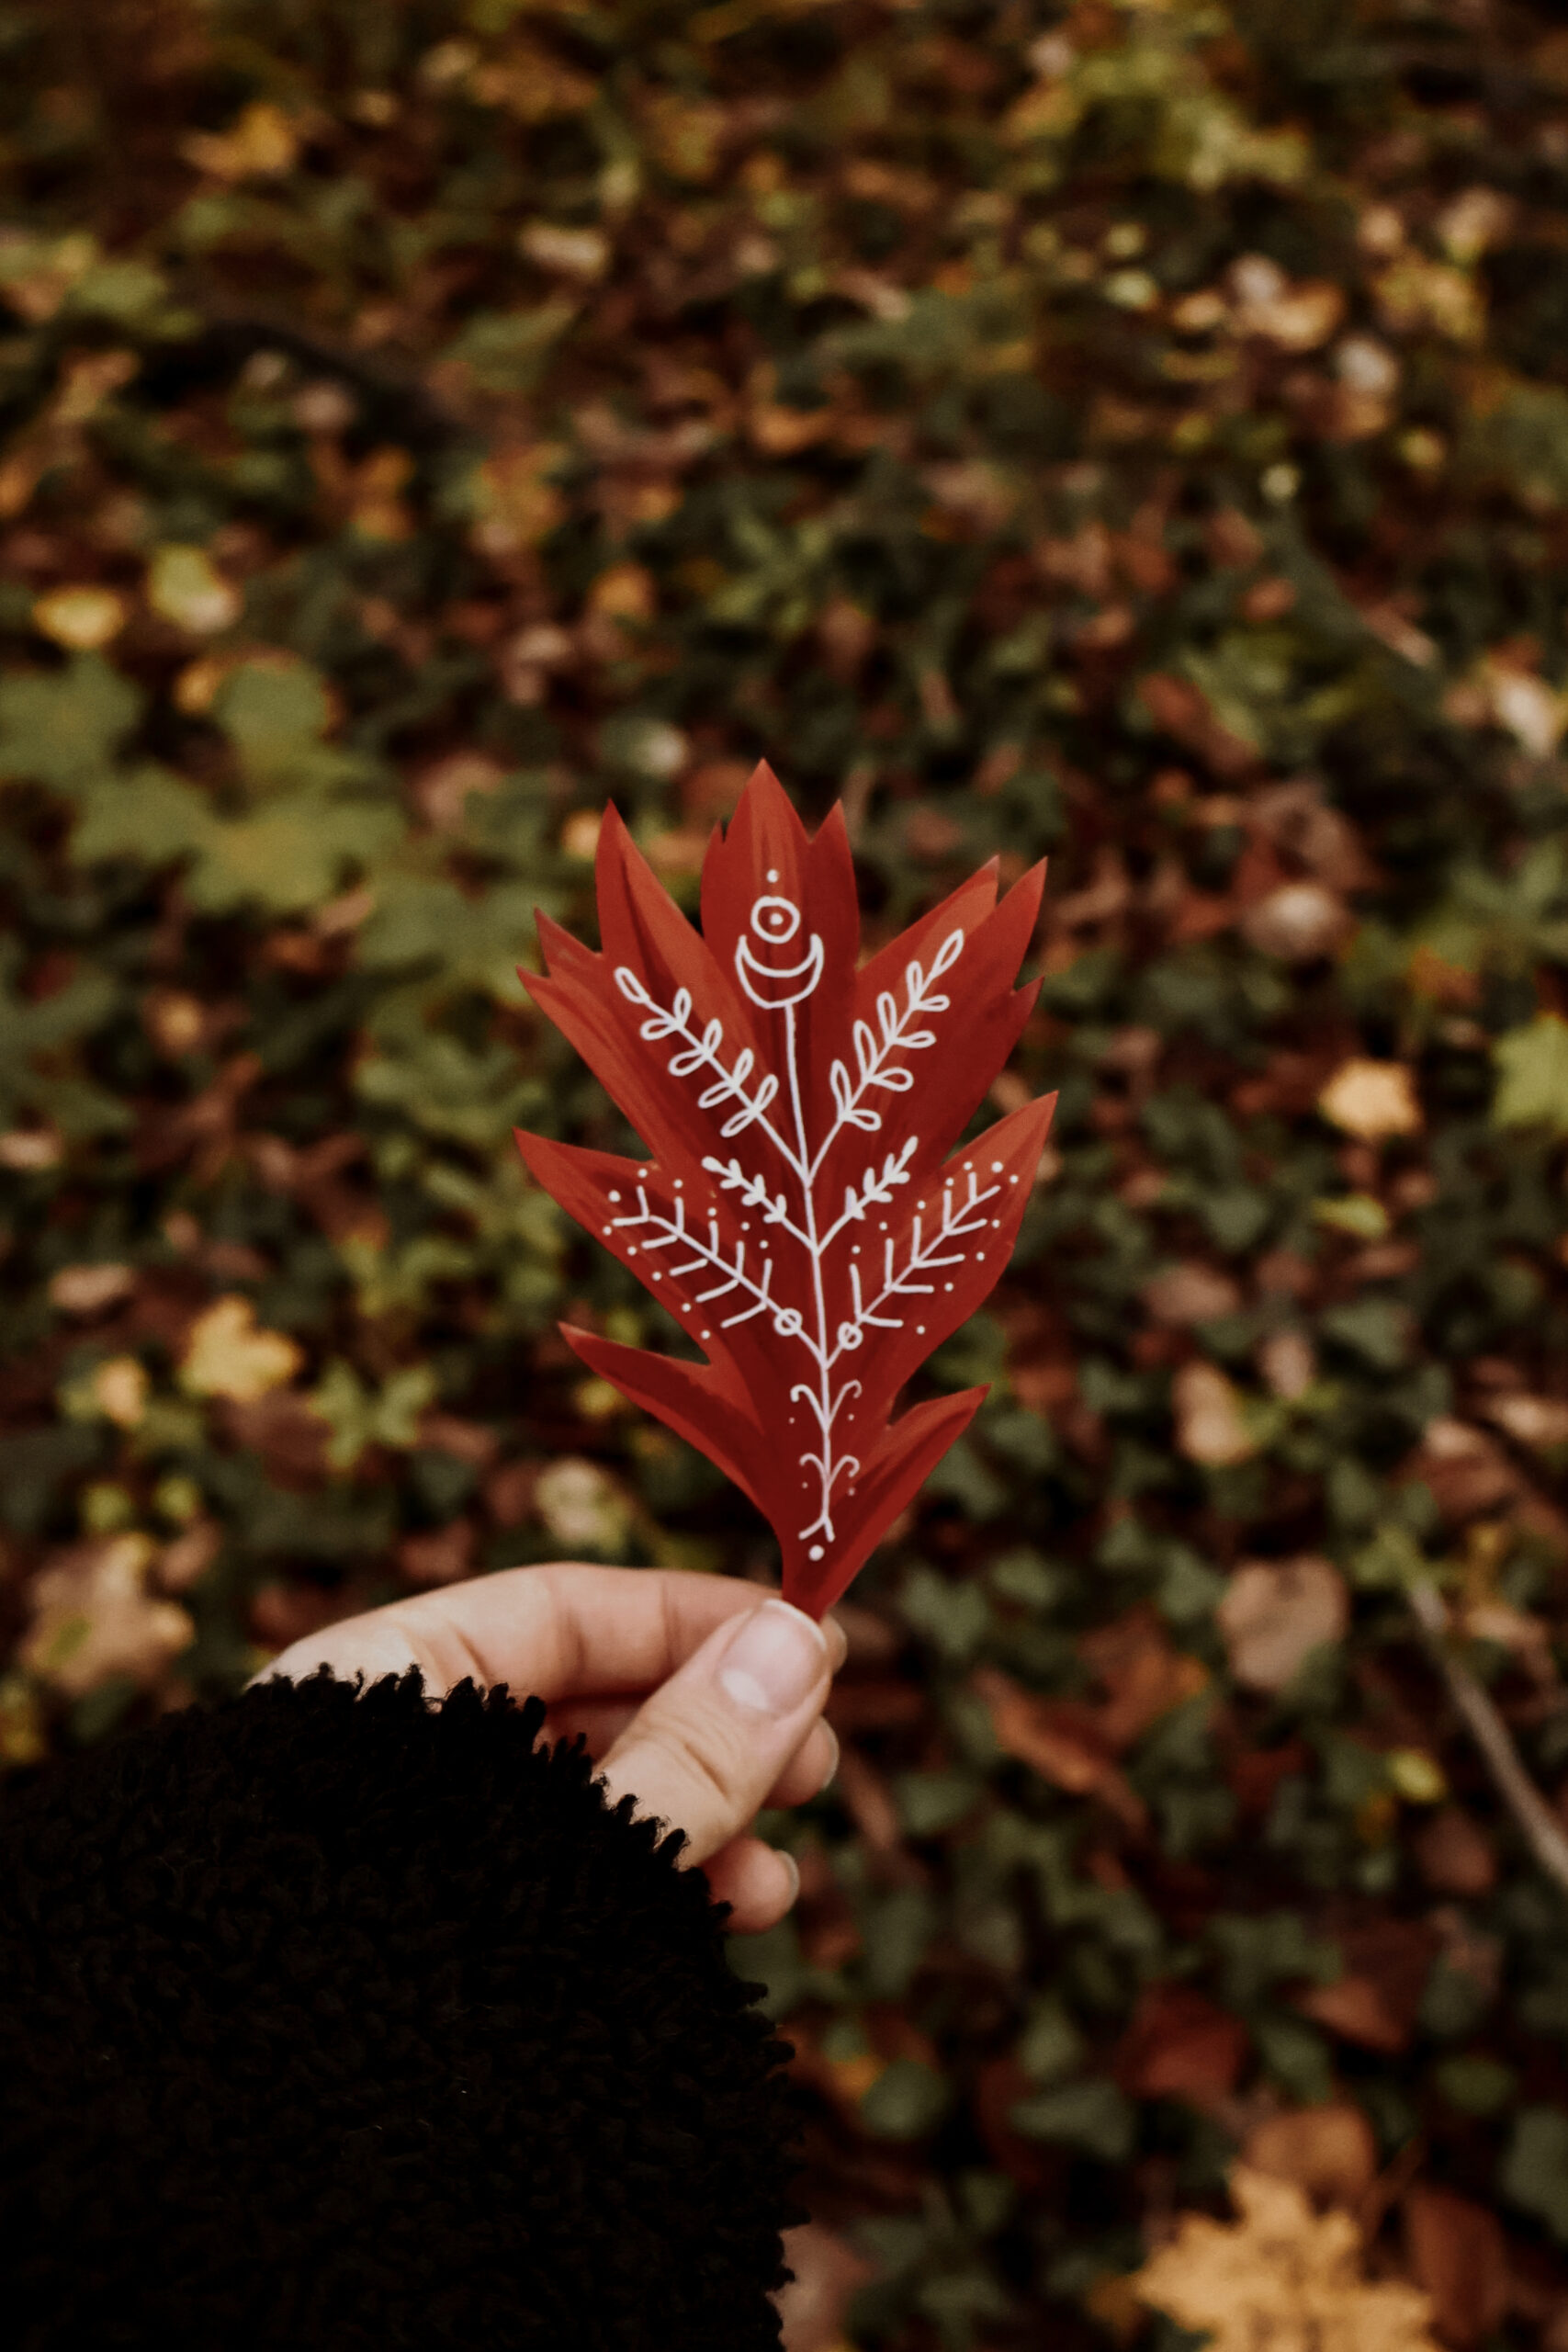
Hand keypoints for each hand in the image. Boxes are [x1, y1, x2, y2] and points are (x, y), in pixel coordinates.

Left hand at [248, 1563, 845, 1936]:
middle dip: (712, 1728)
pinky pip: (562, 1886)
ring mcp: (412, 1861)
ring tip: (779, 1876)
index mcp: (380, 1691)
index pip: (559, 1607)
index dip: (692, 1615)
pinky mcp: (437, 1948)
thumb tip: (795, 1643)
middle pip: (583, 1707)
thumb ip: (694, 1747)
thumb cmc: (411, 1967)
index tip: (804, 1634)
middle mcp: (390, 1765)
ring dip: (701, 1823)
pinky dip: (650, 1889)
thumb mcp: (585, 1838)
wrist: (270, 2168)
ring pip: (584, 1808)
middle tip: (819, 1754)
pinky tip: (726, 1917)